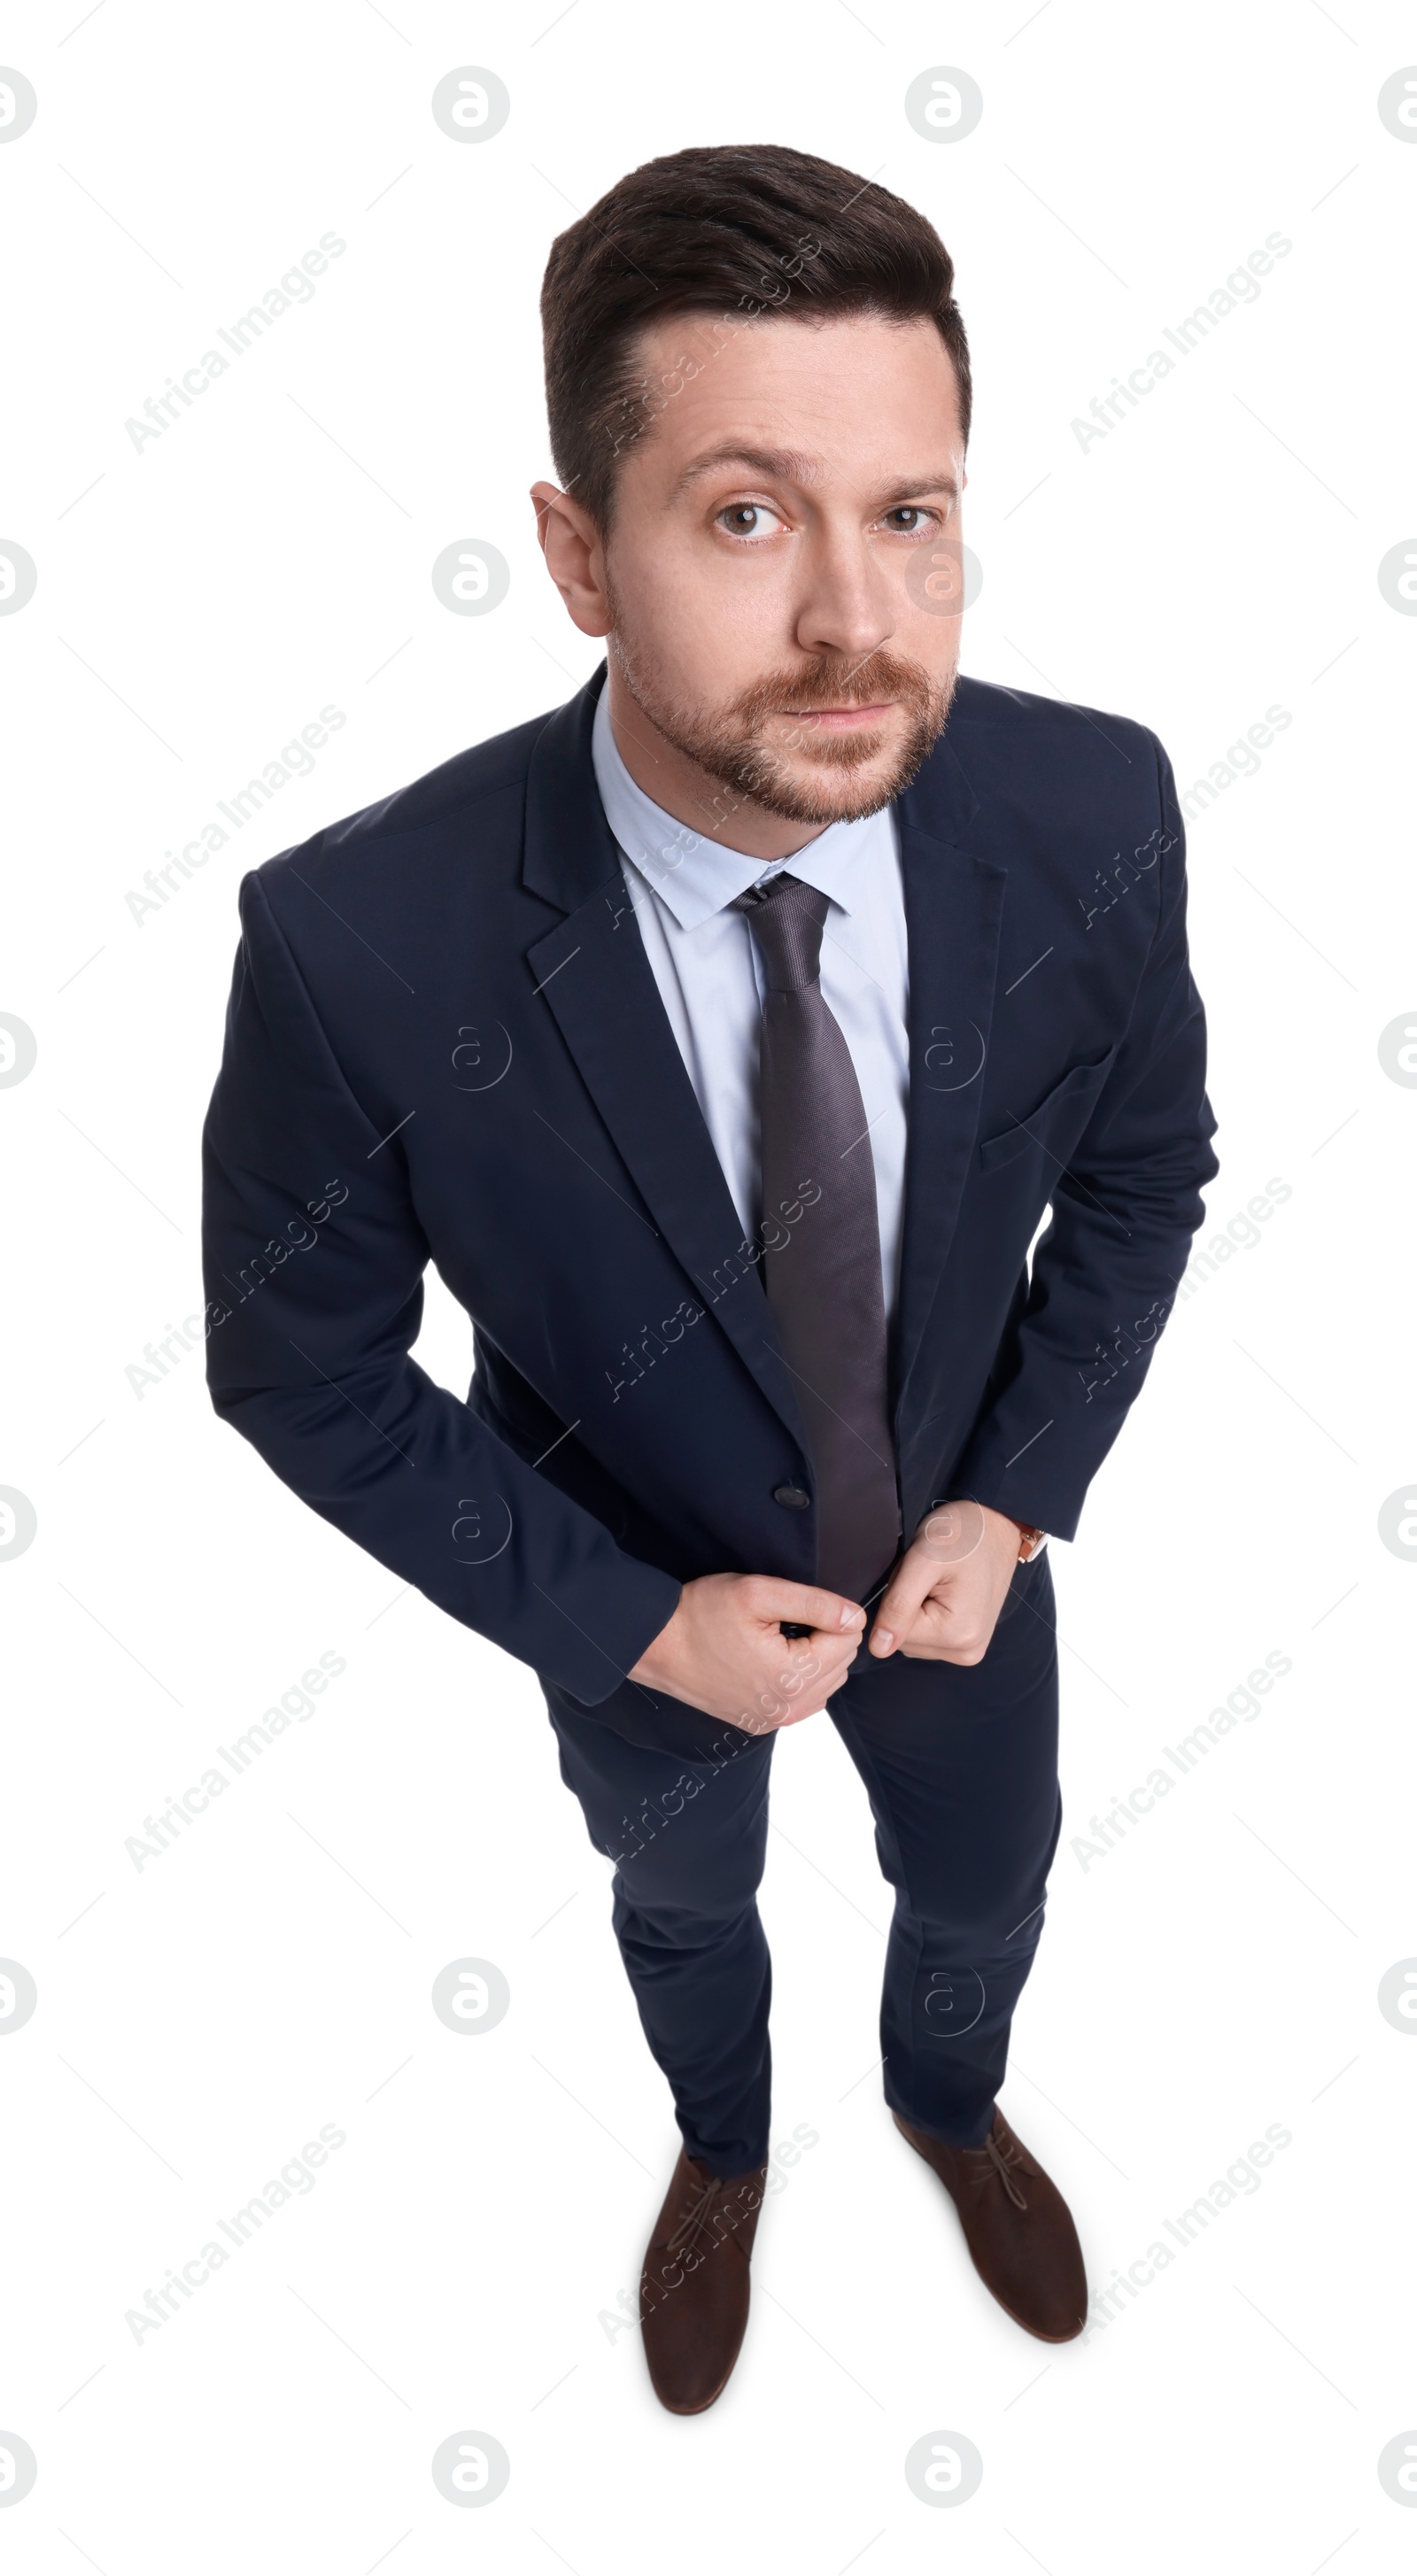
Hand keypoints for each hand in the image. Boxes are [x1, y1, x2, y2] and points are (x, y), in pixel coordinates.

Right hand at [629, 1573, 866, 1733]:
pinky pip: (806, 1700)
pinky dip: (801, 1678)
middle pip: (841, 1662)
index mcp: (791, 1677)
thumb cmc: (700, 1615)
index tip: (795, 1606)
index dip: (829, 1613)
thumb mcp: (758, 1593)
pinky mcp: (763, 1723)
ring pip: (828, 1683)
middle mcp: (788, 1708)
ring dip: (815, 1658)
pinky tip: (774, 1659)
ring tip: (778, 1638)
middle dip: (825, 1636)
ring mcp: (776, 1720)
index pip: (849, 1639)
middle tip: (784, 1620)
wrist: (657, 1645)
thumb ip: (815, 1603)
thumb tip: (856, 1616)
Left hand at [867, 1501, 1021, 1665]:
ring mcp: (969, 1649)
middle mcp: (967, 1651)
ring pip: (913, 1639)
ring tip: (936, 1581)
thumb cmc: (963, 1535)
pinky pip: (928, 1637)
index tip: (919, 1575)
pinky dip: (924, 1614)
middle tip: (927, 1575)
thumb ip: (898, 1606)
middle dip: (904, 1606)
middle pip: (905, 1640)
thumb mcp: (923, 1560)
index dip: (895, 1599)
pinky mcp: (967, 1643)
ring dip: (913, 1610)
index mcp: (958, 1634)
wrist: (997, 1527)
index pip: (894, 1634)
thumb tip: (878, 1649)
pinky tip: (940, 1592)